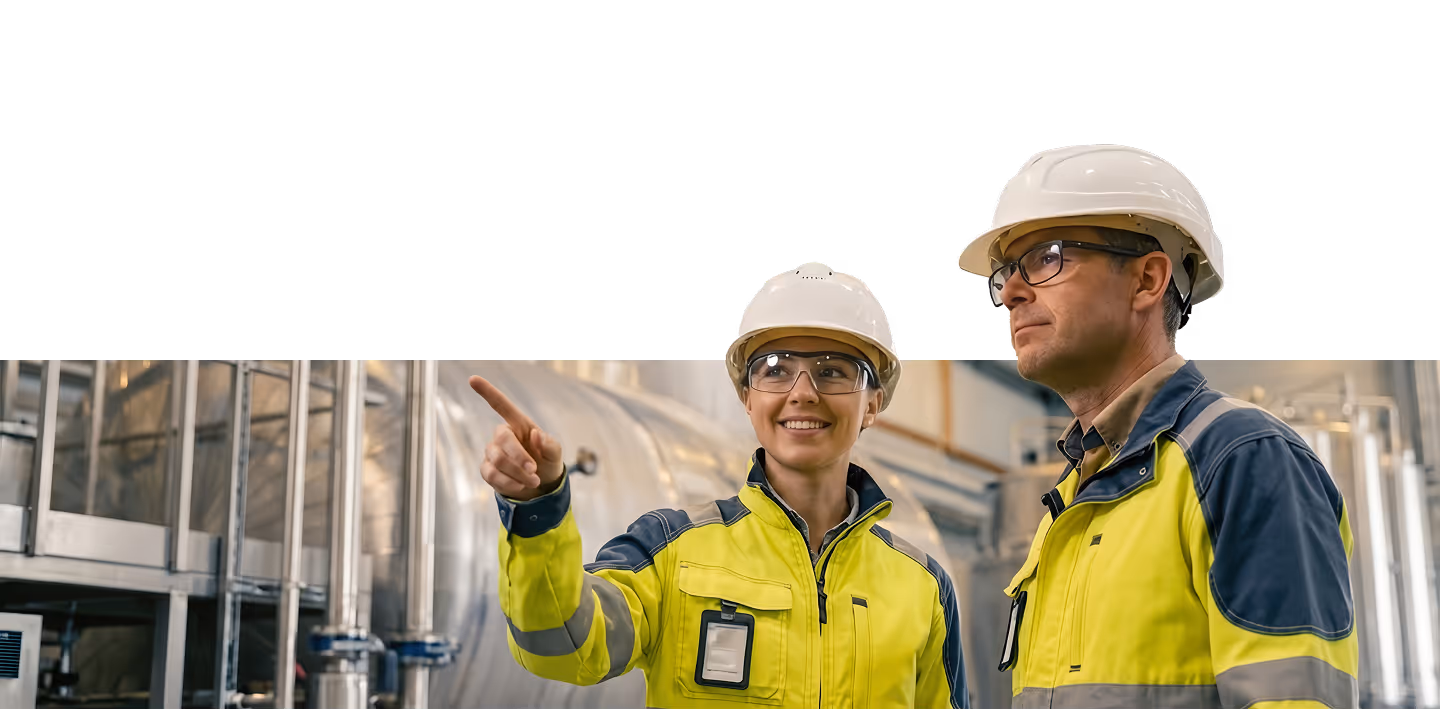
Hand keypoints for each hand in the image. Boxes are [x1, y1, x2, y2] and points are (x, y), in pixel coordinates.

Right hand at [469, 375, 564, 501]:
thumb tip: (536, 435)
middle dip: (519, 457)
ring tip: (534, 481)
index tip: (473, 379)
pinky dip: (510, 483)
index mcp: (519, 425)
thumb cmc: (547, 462)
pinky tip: (521, 486)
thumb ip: (549, 445)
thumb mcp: (555, 454)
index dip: (487, 392)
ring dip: (518, 474)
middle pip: (502, 439)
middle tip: (534, 471)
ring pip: (497, 460)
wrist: (541, 486)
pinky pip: (492, 475)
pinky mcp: (487, 470)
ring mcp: (492, 453)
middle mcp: (503, 436)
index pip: (500, 405)